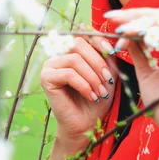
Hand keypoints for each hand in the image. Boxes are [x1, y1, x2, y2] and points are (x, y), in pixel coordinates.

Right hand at [40, 32, 116, 146]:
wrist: (87, 123)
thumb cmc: (97, 98)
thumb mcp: (107, 73)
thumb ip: (106, 56)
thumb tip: (109, 40)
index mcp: (71, 50)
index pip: (83, 35)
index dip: (97, 39)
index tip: (112, 51)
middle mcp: (58, 54)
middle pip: (77, 44)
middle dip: (97, 61)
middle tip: (108, 80)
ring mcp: (50, 65)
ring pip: (74, 60)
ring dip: (92, 77)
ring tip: (100, 92)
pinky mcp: (46, 78)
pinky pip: (68, 74)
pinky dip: (83, 85)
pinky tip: (91, 96)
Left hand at [105, 8, 158, 147]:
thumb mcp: (144, 74)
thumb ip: (137, 53)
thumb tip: (122, 34)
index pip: (154, 22)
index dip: (133, 17)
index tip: (110, 18)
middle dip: (136, 15)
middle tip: (114, 19)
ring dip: (146, 23)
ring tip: (125, 30)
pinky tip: (145, 36)